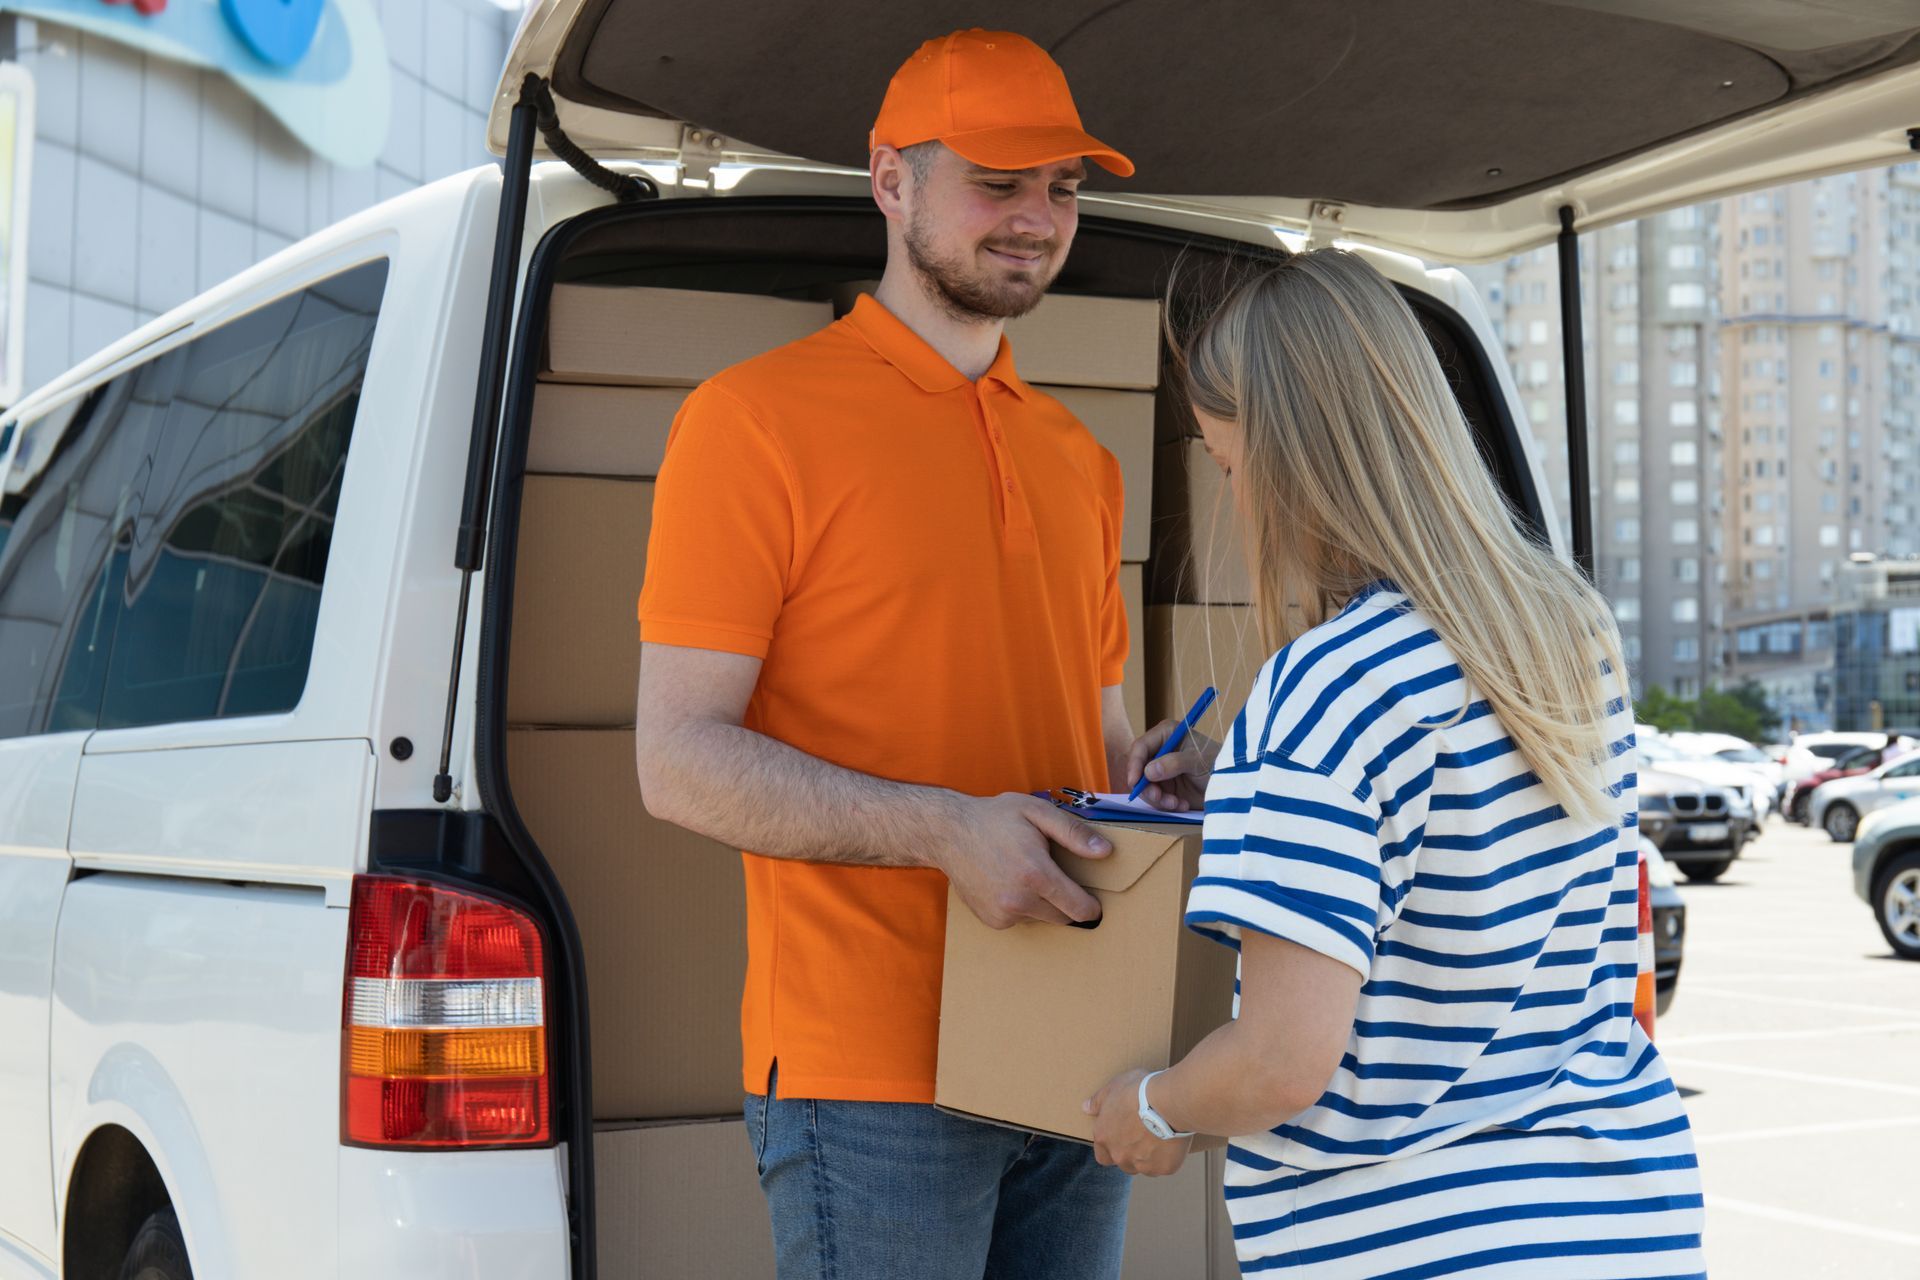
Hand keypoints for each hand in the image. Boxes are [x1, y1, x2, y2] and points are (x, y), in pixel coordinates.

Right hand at [932, 793, 1112, 928]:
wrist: (948, 833)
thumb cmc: (995, 818)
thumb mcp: (1037, 812)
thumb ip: (1073, 833)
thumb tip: (1105, 852)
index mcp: (1036, 874)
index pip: (1079, 909)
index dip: (1091, 906)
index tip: (1093, 899)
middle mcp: (1019, 900)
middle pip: (1063, 917)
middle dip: (1067, 902)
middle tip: (1055, 877)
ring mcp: (1003, 914)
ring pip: (1042, 918)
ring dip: (1043, 903)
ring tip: (1027, 874)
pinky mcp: (992, 921)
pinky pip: (1021, 920)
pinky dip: (1022, 907)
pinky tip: (1009, 883)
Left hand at [1084, 1068, 1190, 1176]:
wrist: (1167, 1103)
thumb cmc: (1138, 1092)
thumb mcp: (1113, 1088)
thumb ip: (1098, 1101)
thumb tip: (1086, 1108)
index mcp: (1104, 1138)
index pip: (1102, 1155)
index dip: (1111, 1148)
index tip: (1122, 1137)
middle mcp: (1120, 1156)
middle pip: (1124, 1163)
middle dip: (1132, 1154)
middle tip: (1144, 1136)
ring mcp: (1142, 1165)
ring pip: (1145, 1167)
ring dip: (1149, 1157)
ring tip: (1160, 1138)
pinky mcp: (1164, 1168)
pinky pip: (1165, 1166)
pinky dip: (1168, 1157)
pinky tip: (1173, 1141)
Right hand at [1125, 721, 1218, 812]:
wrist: (1232, 785)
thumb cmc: (1218, 764)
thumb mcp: (1197, 761)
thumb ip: (1174, 763)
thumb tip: (1148, 771)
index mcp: (1166, 735)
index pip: (1141, 747)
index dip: (1134, 764)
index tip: (1134, 782)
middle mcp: (1160, 751)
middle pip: (1139, 769)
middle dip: (1147, 787)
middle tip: (1160, 798)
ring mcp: (1161, 770)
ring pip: (1145, 787)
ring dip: (1158, 799)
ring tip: (1176, 804)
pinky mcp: (1166, 787)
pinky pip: (1156, 799)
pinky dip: (1166, 804)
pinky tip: (1182, 804)